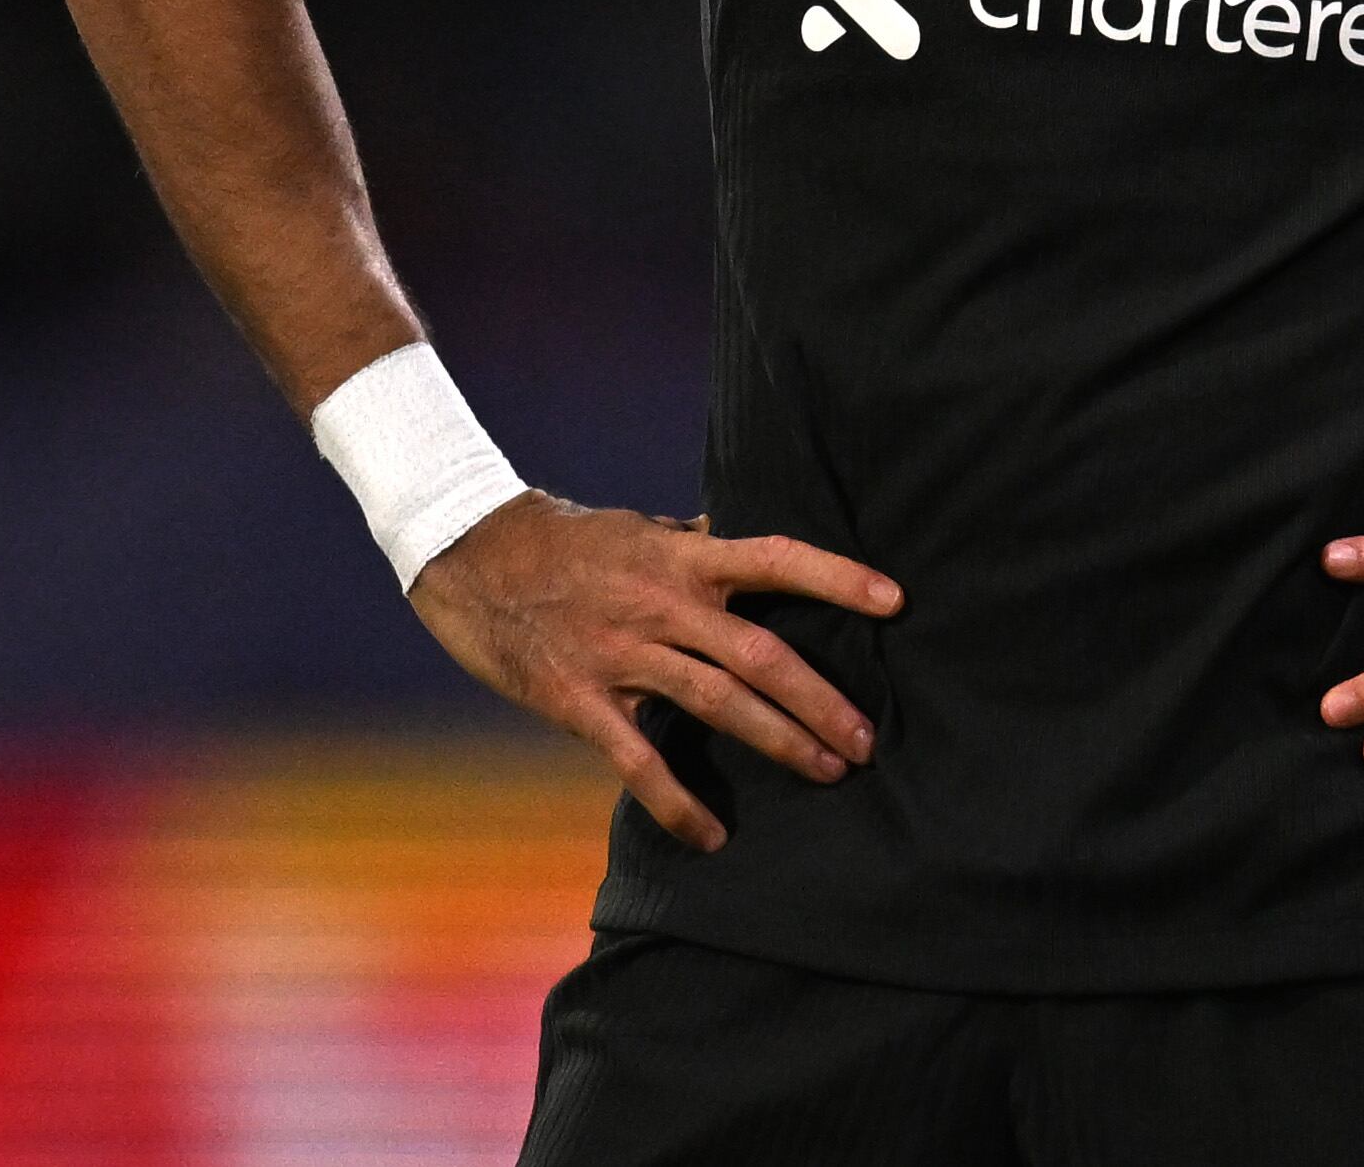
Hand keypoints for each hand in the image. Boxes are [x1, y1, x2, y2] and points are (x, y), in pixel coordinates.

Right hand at [409, 494, 901, 852]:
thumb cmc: (563, 540)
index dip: (837, 577)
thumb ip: (693, 544)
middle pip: (759, 652)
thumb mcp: (639, 528)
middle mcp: (660, 601)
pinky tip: (713, 835)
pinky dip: (679, 803)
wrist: (468, 555)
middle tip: (867, 739)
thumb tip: (743, 541)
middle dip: (820, 700)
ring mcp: (620, 651)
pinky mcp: (579, 698)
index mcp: (680, 555)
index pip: (775, 558)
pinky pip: (639, 761)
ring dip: (778, 741)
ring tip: (828, 772)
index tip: (895, 600)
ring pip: (715, 703)